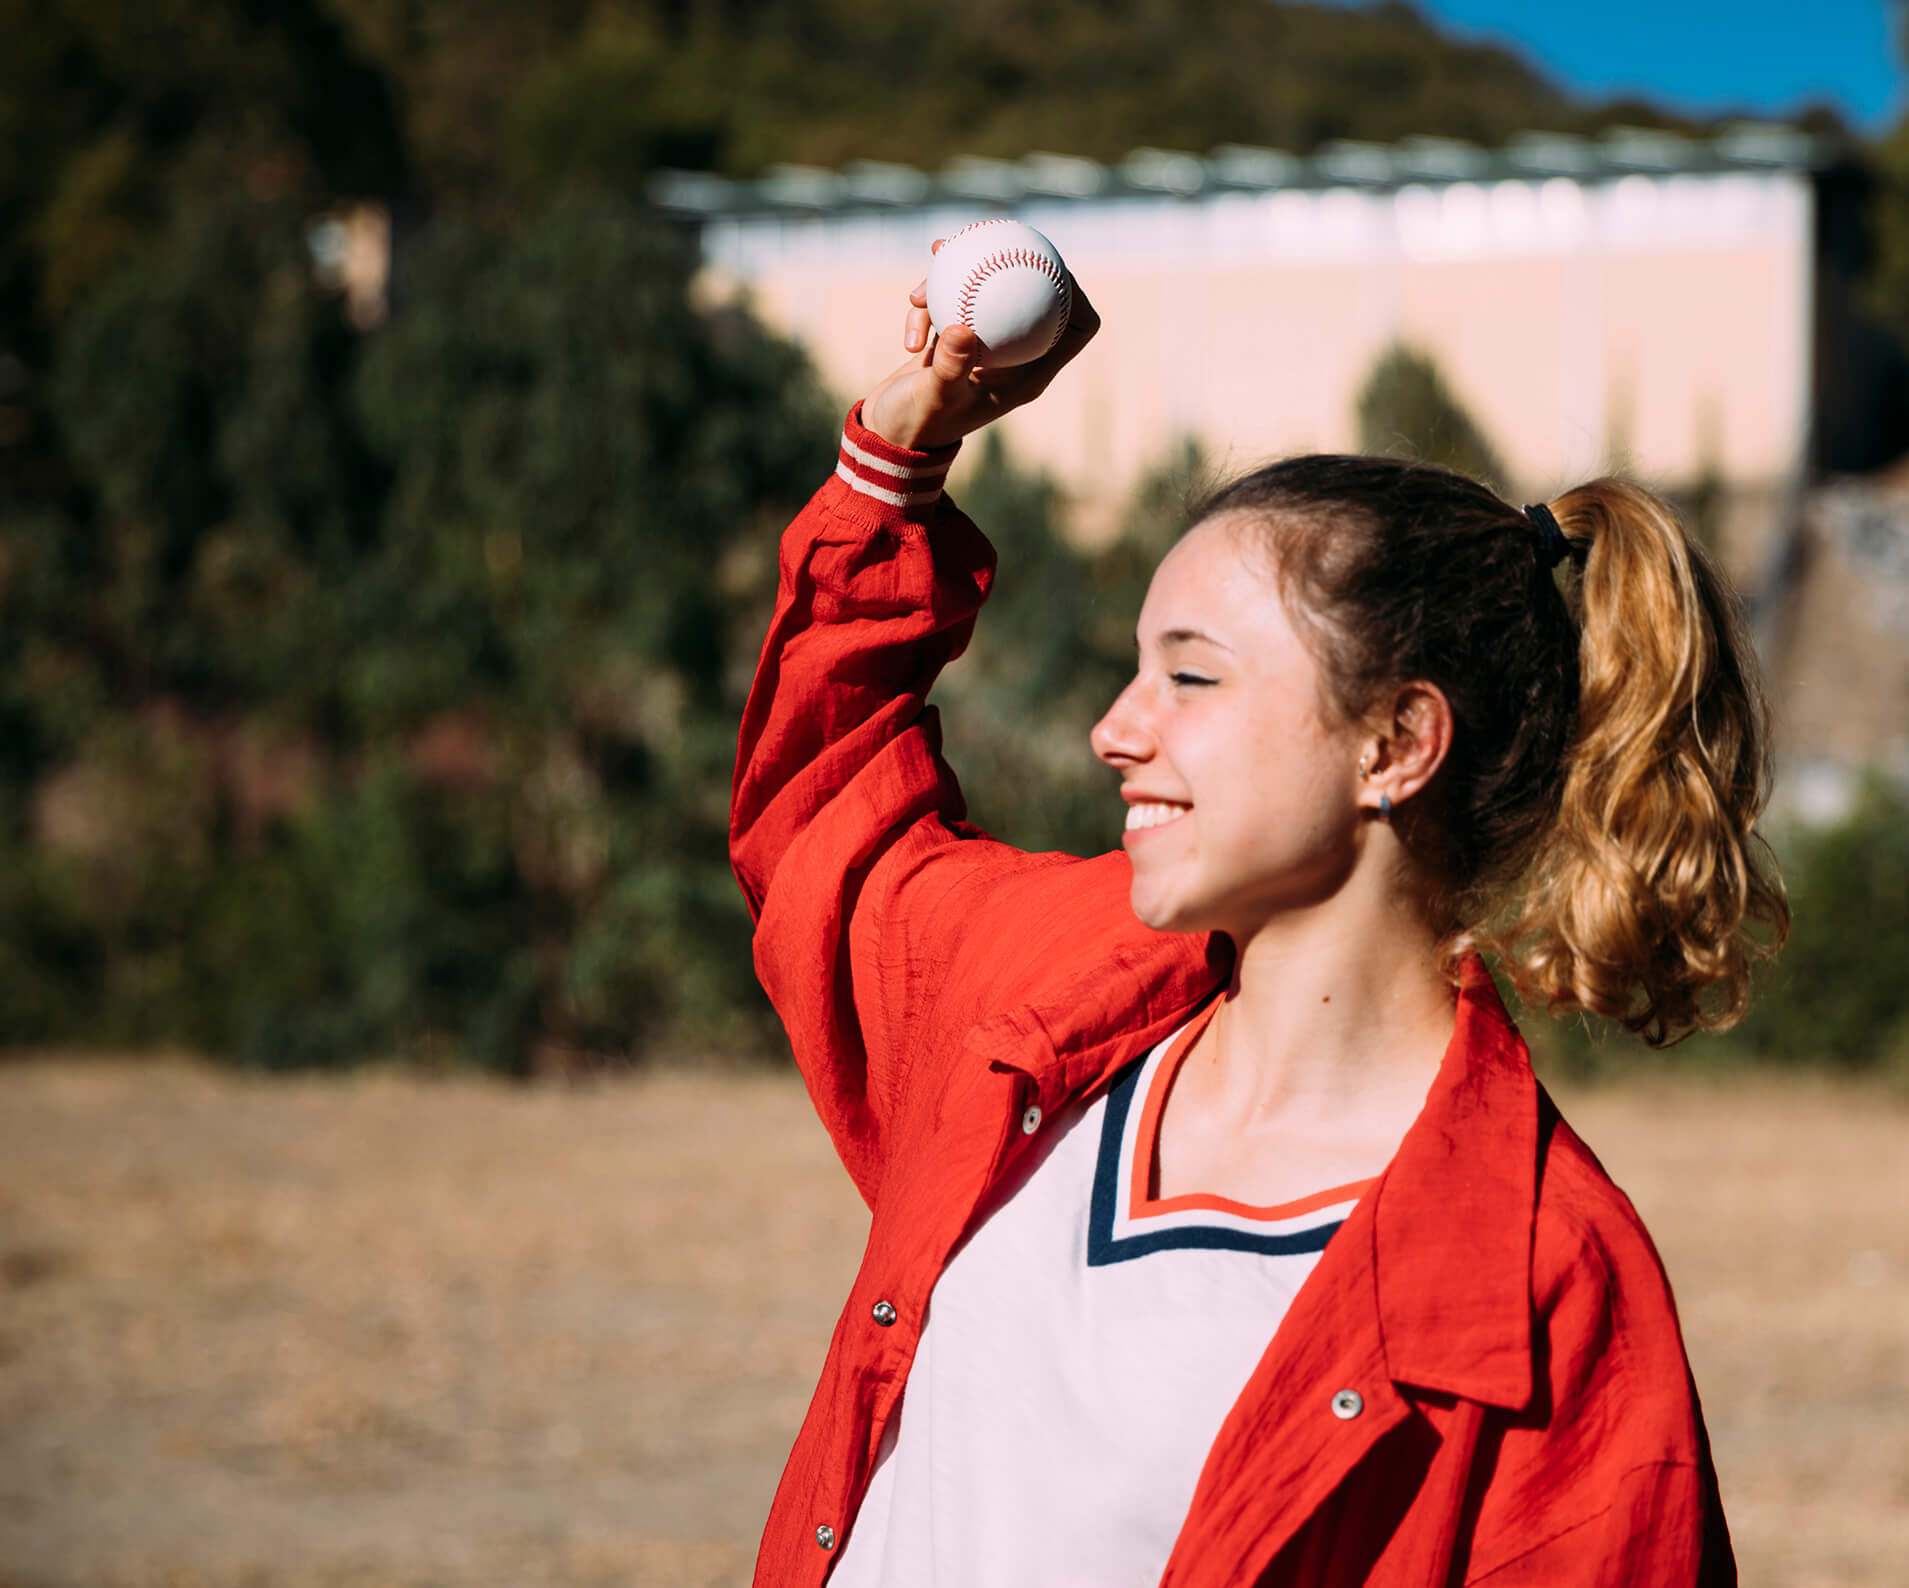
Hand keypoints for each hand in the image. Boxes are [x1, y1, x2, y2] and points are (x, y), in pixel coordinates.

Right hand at [861, 243, 1099, 452]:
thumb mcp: (932, 397)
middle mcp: (1015, 357)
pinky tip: (912, 304)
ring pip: (993, 291)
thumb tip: (962, 329)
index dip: (1078, 296)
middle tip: (999, 237)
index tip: (1051, 268)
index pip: (1078, 330)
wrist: (888, 433)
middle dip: (1020, 262)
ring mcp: (987, 345)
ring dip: (964, 272)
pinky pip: (959, 298)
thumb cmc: (916, 425)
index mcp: (1030, 375)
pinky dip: (936, 297)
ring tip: (937, 257)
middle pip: (1040, 298)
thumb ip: (949, 367)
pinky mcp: (959, 336)